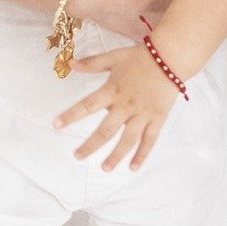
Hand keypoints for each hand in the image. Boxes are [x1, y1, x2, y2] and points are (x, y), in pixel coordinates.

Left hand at [52, 44, 180, 170]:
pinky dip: (142, 154)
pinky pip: (149, 140)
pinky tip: (133, 167)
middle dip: (90, 145)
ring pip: (127, 140)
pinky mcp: (157, 118)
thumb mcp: (114, 56)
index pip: (87, 105)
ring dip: (115, 155)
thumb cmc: (140, 56)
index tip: (56, 125)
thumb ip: (93, 63)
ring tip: (105, 169)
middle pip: (106, 130)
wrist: (170, 56)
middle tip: (77, 156)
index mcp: (113, 90)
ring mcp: (142, 114)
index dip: (71, 115)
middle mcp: (125, 105)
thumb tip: (71, 64)